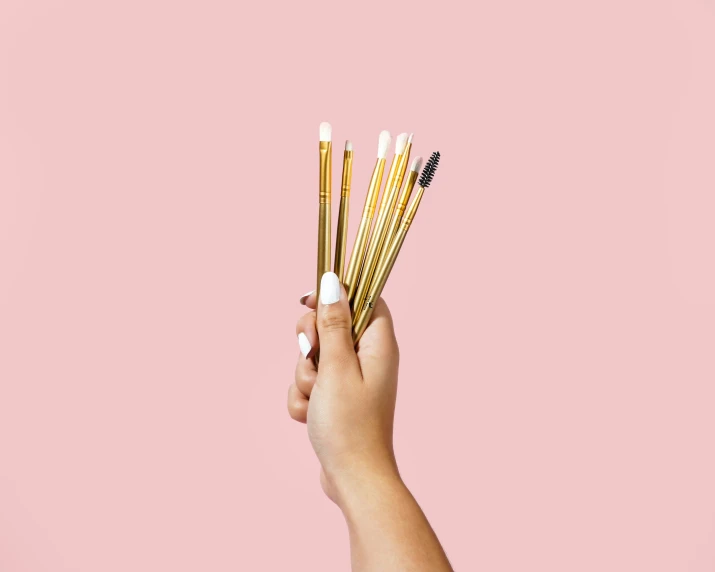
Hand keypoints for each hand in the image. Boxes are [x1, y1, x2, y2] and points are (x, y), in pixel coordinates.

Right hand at [288, 272, 399, 504]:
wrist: (352, 478)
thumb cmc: (349, 424)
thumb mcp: (336, 367)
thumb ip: (333, 323)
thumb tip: (332, 282)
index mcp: (378, 344)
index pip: (363, 298)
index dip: (335, 294)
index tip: (308, 302)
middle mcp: (368, 358)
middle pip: (331, 325)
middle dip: (310, 344)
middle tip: (312, 358)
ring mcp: (352, 379)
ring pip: (314, 357)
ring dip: (304, 376)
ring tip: (315, 398)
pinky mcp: (337, 398)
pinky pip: (311, 383)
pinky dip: (304, 397)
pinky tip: (309, 416)